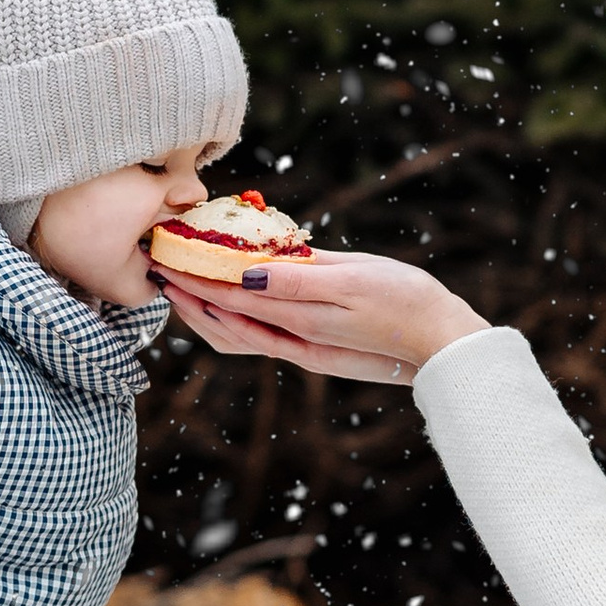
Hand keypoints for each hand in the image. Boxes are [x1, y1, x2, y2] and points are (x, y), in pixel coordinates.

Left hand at [155, 246, 488, 386]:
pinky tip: (238, 302)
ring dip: (208, 312)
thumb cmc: (405, 302)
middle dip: (189, 297)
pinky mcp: (320, 347)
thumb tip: (243, 275)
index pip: (230, 300)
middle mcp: (295, 341)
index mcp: (299, 322)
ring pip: (241, 335)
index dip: (193, 279)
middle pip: (224, 324)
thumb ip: (297, 279)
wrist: (445, 341)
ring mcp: (307, 348)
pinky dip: (238, 318)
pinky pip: (264, 334)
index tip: (162, 258)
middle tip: (159, 271)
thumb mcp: (353, 281)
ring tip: (185, 288)